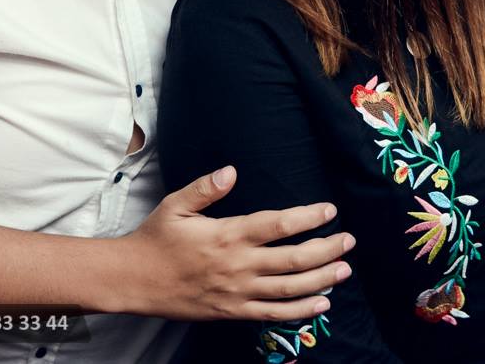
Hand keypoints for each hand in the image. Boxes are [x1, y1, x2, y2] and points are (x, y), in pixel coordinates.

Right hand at [121, 166, 355, 320]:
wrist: (135, 281)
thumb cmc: (156, 239)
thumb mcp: (175, 204)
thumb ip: (205, 188)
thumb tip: (232, 170)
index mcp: (227, 235)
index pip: (277, 225)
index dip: (307, 218)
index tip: (329, 211)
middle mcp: (238, 265)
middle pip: (294, 259)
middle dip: (326, 249)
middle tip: (349, 240)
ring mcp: (238, 292)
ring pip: (290, 289)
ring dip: (321, 279)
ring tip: (344, 269)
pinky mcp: (233, 312)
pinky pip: (274, 314)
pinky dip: (301, 312)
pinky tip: (321, 304)